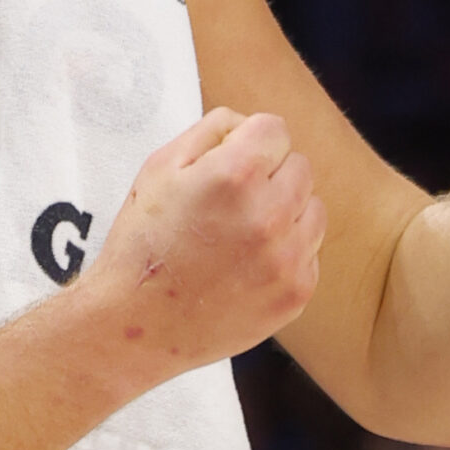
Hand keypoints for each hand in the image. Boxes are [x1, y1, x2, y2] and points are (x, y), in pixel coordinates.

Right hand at [80, 108, 325, 375]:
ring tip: (240, 234)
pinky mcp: (296, 293)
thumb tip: (248, 125)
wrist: (136, 324)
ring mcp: (287, 258)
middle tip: (228, 203)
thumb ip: (211, 130)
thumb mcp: (159, 167)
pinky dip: (286, 253)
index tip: (228, 164)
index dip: (248, 142)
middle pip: (300, 166)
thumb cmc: (142, 242)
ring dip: (285, 212)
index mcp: (234, 175)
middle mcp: (269, 214)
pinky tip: (246, 265)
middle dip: (269, 175)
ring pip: (313, 208)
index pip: (276, 129)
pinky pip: (310, 252)